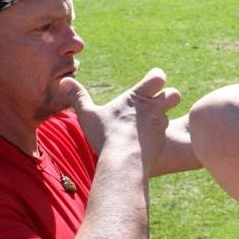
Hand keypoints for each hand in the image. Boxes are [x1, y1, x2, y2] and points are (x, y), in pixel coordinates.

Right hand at [60, 68, 181, 166]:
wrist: (124, 161)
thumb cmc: (105, 136)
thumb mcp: (88, 115)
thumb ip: (78, 97)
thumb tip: (63, 81)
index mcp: (137, 97)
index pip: (159, 77)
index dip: (156, 78)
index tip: (149, 84)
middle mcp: (154, 108)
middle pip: (174, 94)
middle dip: (168, 97)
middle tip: (153, 104)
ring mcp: (160, 125)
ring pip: (169, 115)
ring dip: (161, 118)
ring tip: (146, 126)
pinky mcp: (162, 141)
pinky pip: (165, 134)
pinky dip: (158, 136)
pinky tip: (146, 143)